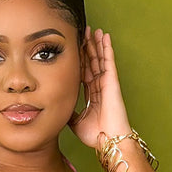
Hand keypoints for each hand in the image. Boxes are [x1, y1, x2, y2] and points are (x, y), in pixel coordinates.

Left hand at [69, 26, 131, 149]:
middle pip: (92, 62)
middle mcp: (100, 86)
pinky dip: (107, 48)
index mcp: (92, 94)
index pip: (84, 71)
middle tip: (83, 32)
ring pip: (100, 58)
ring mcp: (107, 83)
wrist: (108, 140)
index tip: (76, 48)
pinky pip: (109, 61)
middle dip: (88, 47)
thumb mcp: (76, 122)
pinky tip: (105, 37)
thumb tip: (59, 108)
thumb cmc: (96, 135)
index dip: (80, 59)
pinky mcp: (112, 82)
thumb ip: (69, 112)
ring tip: (93, 30)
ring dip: (97, 43)